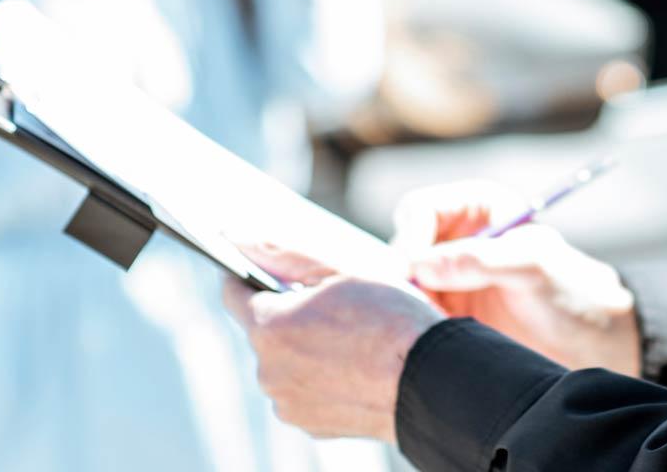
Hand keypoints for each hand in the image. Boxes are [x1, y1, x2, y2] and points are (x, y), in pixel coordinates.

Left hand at [221, 244, 443, 442]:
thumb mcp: (339, 271)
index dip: (248, 276)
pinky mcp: (311, 426)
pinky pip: (304, 391)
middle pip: (264, 331)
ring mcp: (289, 404)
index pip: (233, 294)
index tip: (265, 271)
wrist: (433, 380)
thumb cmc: (392, 319)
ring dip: (304, 349)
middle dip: (288, 315)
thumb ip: (283, 255)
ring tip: (349, 339)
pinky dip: (320, 378)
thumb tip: (238, 239)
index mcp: (270, 328)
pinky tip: (354, 367)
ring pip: (284, 363)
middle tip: (331, 305)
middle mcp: (269, 372)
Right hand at [394, 180, 639, 375]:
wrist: (588, 342)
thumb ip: (482, 261)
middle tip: (420, 303)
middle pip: (405, 245)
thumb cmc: (570, 292)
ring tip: (436, 322)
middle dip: (406, 273)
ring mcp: (449, 273)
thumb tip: (424, 264)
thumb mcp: (534, 269)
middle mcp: (458, 235)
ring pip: (404, 281)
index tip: (414, 272)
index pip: (422, 209)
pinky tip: (438, 335)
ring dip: (411, 301)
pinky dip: (417, 322)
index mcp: (479, 206)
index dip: (412, 238)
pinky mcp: (446, 308)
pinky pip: (413, 310)